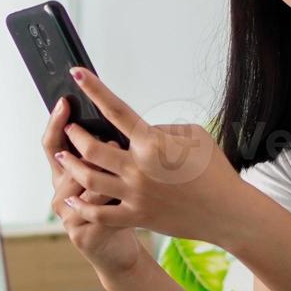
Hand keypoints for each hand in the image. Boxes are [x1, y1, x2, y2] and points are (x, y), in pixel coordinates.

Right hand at [43, 97, 144, 279]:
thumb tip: (116, 125)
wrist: (117, 249)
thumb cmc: (116, 208)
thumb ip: (107, 153)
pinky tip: (133, 196)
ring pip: (85, 183)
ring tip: (130, 170)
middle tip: (116, 140)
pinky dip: (117, 200)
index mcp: (64, 175)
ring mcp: (66, 214)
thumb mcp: (109, 176)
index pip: (53, 142)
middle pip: (67, 159)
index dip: (57, 121)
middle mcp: (60, 193)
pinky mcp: (80, 232)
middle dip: (90, 147)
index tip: (66, 100)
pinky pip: (98, 209)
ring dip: (109, 173)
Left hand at [52, 68, 254, 245]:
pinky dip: (82, 204)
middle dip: (75, 134)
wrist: (227, 212)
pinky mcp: (136, 216)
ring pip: (88, 179)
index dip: (94, 88)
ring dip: (71, 165)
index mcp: (153, 143)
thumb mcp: (194, 136)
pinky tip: (73, 196)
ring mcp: (135, 195)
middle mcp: (139, 169)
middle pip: (91, 148)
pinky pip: (100, 213)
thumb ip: (161, 130)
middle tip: (70, 127)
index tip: (76, 73)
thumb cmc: (215, 171)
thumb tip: (138, 131)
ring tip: (63, 156)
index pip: (116, 109)